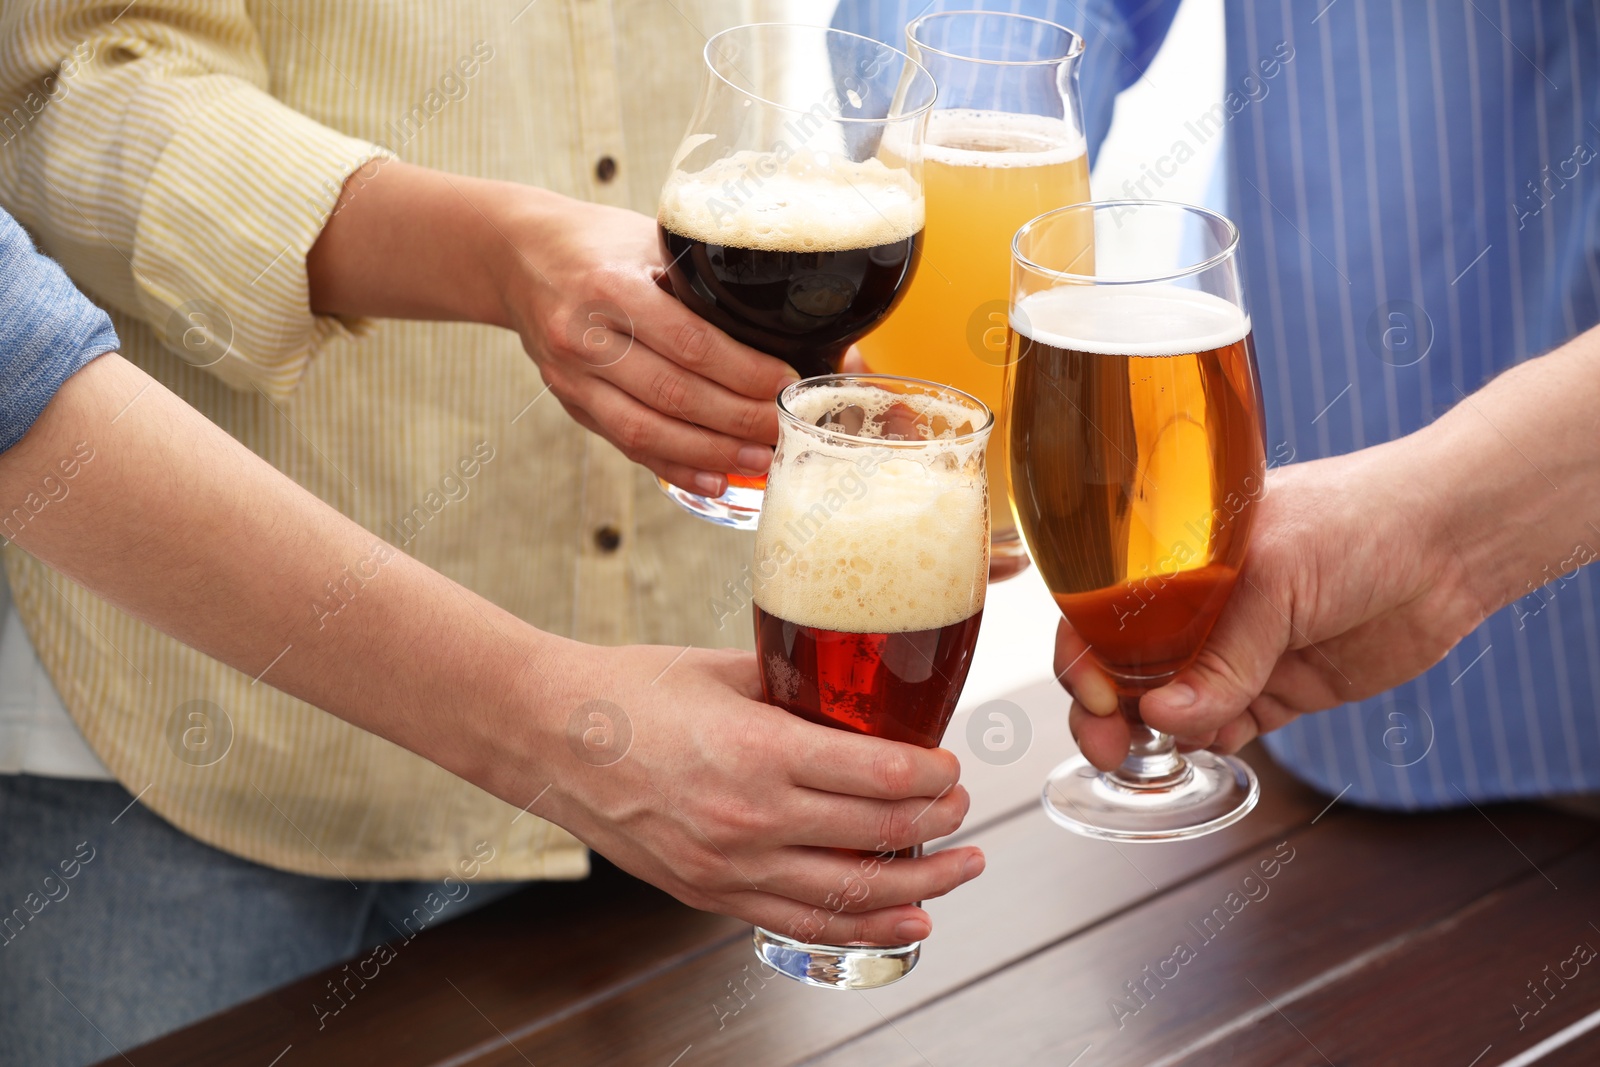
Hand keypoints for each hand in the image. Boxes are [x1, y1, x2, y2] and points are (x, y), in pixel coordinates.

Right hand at [308, 163, 797, 495]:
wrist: (517, 255)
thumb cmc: (597, 242)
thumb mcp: (649, 237)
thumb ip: (701, 278)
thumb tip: (789, 314)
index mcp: (609, 286)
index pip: (689, 342)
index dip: (743, 371)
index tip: (787, 383)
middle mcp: (583, 336)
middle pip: (673, 394)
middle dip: (738, 420)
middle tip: (787, 430)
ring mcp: (571, 377)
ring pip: (647, 430)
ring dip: (711, 453)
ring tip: (762, 461)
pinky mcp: (570, 403)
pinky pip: (626, 444)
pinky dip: (674, 466)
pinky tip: (715, 478)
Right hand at [529, 643, 984, 944]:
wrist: (548, 736)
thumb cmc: (630, 693)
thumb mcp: (725, 670)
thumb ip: (797, 687)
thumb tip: (856, 694)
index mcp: (760, 750)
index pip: (881, 776)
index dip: (933, 774)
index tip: (950, 765)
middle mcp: (752, 818)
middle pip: (879, 836)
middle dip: (939, 824)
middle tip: (964, 809)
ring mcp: (730, 866)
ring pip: (852, 893)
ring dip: (921, 885)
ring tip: (961, 869)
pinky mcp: (709, 894)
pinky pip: (802, 923)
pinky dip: (863, 929)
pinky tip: (906, 921)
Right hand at [1060, 440, 1487, 769]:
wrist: (1451, 543)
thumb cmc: (1358, 520)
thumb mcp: (1274, 578)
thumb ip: (1223, 657)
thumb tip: (1165, 718)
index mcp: (1176, 557)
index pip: (1101, 606)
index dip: (1084, 652)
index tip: (1093, 693)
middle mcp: (1199, 605)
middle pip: (1126, 666)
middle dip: (1107, 710)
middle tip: (1107, 745)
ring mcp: (1239, 650)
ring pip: (1172, 704)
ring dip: (1159, 732)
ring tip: (1168, 743)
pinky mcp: (1281, 688)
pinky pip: (1226, 725)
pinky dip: (1209, 742)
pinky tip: (1209, 742)